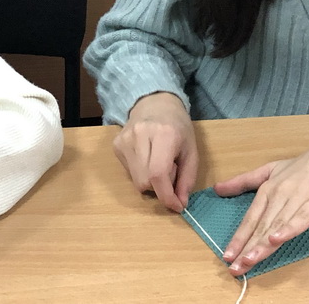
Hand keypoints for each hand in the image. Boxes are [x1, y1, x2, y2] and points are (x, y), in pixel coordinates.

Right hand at [112, 92, 198, 211]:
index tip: (177, 206)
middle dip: (160, 188)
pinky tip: (147, 158)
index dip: (167, 196)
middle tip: (171, 173)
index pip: (158, 174)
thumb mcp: (192, 150)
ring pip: (136, 180)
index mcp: (164, 134)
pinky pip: (129, 172)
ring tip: (158, 163)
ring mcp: (125, 139)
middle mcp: (140, 135)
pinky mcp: (116, 144)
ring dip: (150, 181)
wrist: (155, 103)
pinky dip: (141, 173)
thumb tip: (180, 204)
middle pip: (145, 181)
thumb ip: (188, 178)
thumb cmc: (178, 127)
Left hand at [214, 134, 308, 276]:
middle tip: (234, 268)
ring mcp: (296, 200)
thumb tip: (217, 188)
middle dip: (246, 249)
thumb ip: (243, 181)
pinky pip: (300, 219)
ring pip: (276, 226)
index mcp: (267, 190)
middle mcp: (278, 196)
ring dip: (262, 245)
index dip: (238, 238)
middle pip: (260, 226)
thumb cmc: (300, 167)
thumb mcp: (268, 171)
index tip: (227, 255)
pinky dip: (288, 229)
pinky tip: (276, 240)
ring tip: (249, 261)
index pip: (250, 218)